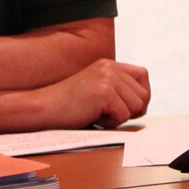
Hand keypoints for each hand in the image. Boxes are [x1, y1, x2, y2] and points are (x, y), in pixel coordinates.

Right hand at [33, 59, 150, 128]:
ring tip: (97, 113)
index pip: (143, 75)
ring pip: (137, 107)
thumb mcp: (96, 90)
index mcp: (109, 65)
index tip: (126, 108)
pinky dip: (110, 123)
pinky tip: (92, 117)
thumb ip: (118, 90)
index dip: (140, 95)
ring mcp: (107, 78)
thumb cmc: (69, 107)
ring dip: (119, 118)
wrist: (44, 109)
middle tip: (106, 113)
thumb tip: (144, 104)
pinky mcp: (104, 92)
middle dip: (130, 110)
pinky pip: (123, 116)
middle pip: (143, 95)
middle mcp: (110, 68)